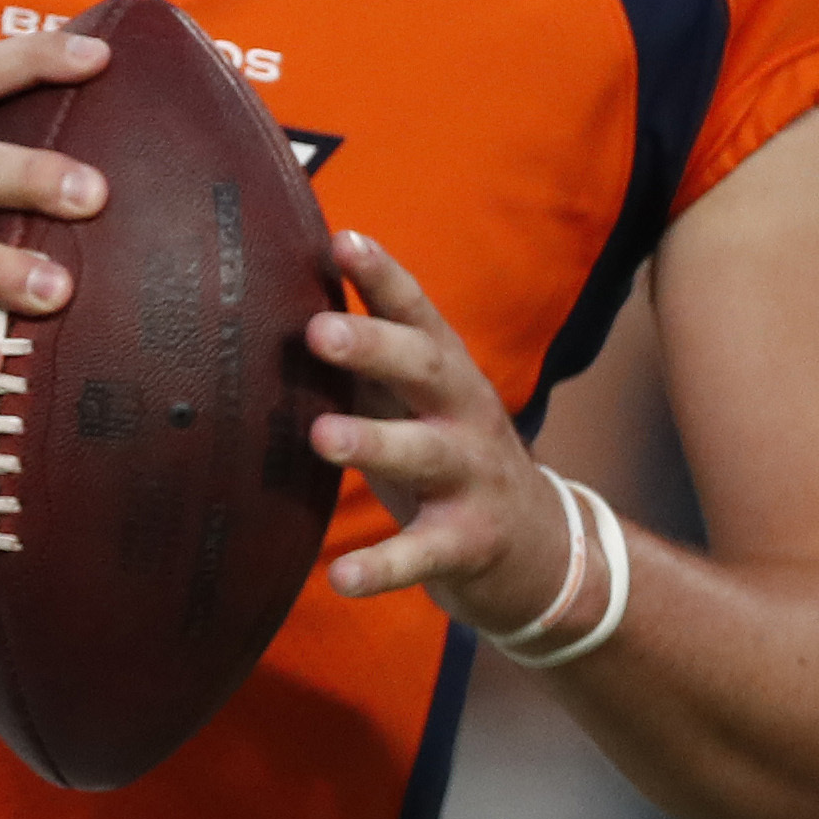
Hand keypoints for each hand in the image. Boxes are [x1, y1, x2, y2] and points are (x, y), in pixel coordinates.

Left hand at [306, 231, 590, 641]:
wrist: (539, 548)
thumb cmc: (447, 452)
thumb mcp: (416, 397)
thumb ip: (367, 353)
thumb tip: (279, 290)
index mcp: (446, 370)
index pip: (416, 312)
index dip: (382, 275)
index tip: (342, 240)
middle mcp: (464, 414)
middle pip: (424, 369)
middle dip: (374, 346)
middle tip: (318, 331)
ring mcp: (471, 478)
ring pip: (426, 453)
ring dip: (374, 442)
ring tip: (322, 437)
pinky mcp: (468, 544)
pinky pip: (423, 553)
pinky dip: (383, 567)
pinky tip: (340, 579)